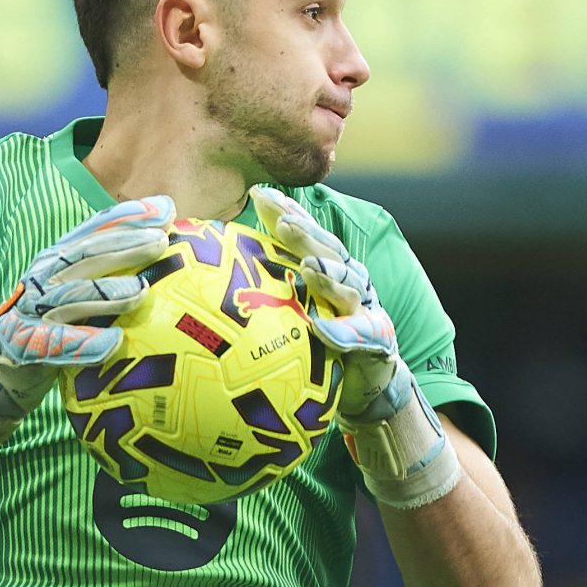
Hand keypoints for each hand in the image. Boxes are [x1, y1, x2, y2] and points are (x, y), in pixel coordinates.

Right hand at [0, 195, 173, 502]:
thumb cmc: (52, 329)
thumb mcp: (78, 297)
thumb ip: (109, 276)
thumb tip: (163, 256)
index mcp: (55, 260)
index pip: (92, 230)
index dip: (126, 216)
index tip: (166, 209)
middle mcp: (42, 278)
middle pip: (84, 255)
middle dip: (122, 244)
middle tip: (159, 241)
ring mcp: (31, 311)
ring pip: (70, 295)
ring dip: (106, 292)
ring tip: (141, 292)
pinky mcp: (24, 344)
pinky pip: (56, 343)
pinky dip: (84, 343)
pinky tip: (113, 343)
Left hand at [252, 186, 458, 508]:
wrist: (369, 392)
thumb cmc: (322, 354)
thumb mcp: (290, 324)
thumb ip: (264, 303)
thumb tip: (208, 289)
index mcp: (326, 276)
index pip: (303, 239)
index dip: (284, 213)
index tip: (258, 194)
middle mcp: (348, 286)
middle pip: (328, 251)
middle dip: (307, 233)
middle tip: (283, 219)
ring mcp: (365, 312)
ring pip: (349, 287)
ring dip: (330, 275)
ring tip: (309, 267)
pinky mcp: (378, 344)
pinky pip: (361, 338)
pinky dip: (344, 334)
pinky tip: (325, 331)